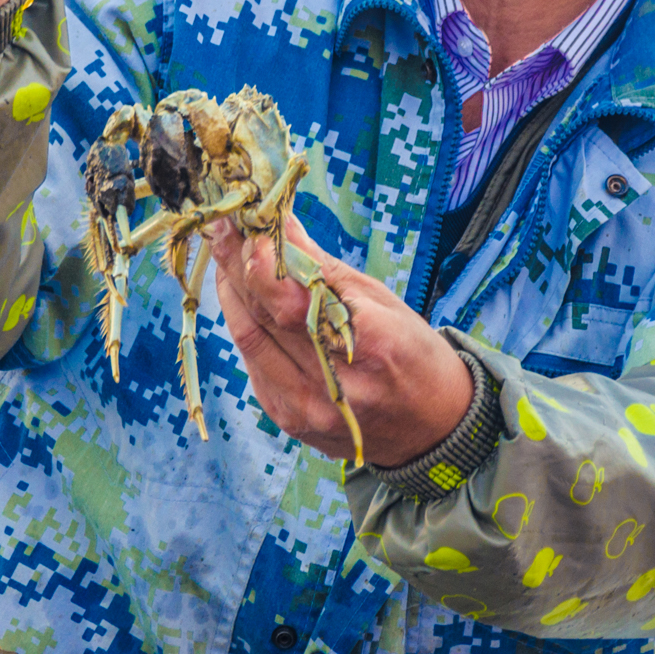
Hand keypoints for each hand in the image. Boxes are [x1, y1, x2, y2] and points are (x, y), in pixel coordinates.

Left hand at [208, 208, 473, 467]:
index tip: (244, 224)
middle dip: (238, 264)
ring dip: (231, 292)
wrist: (432, 430)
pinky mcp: (289, 420)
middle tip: (222, 224)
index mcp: (369, 346)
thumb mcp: (383, 302)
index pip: (295, 302)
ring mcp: (306, 408)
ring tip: (223, 251)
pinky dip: (245, 324)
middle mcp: (332, 384)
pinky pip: (254, 364)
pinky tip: (239, 296)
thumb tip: (281, 222)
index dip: (261, 262)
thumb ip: (323, 267)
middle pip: (266, 316)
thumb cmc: (414, 355)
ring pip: (250, 339)